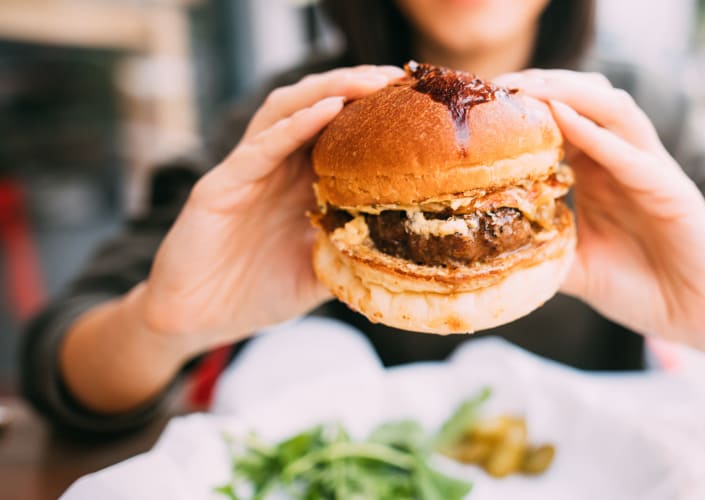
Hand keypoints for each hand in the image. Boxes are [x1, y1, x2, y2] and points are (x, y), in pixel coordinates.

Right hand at [140, 65, 403, 354]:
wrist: (196, 322)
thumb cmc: (255, 294)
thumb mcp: (320, 272)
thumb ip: (353, 254)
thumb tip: (407, 252)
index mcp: (300, 182)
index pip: (339, 131)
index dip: (374, 112)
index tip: (415, 100)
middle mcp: (275, 167)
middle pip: (316, 107)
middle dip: (355, 87)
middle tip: (397, 77)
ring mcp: (246, 172)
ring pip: (286, 111)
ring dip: (327, 90)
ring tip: (366, 81)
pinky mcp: (220, 186)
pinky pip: (260, 148)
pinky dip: (293, 125)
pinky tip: (325, 110)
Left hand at [495, 70, 704, 353]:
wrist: (699, 320)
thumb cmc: (642, 290)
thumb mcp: (577, 269)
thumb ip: (543, 252)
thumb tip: (489, 254)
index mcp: (601, 173)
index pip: (563, 120)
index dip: (526, 107)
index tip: (482, 105)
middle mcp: (626, 162)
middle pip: (586, 99)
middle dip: (542, 85)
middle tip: (497, 86)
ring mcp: (652, 171)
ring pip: (613, 109)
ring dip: (569, 92)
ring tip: (527, 89)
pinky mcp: (674, 191)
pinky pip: (633, 156)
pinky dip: (597, 135)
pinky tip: (563, 119)